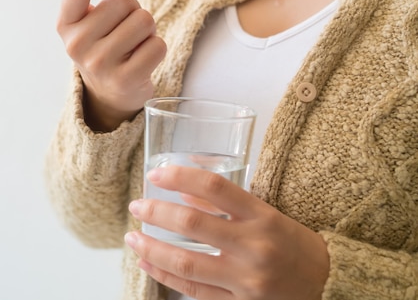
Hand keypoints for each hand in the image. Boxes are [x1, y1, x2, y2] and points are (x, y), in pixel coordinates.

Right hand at [56, 0, 166, 131]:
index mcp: (65, 23)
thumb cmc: (106, 44)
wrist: (109, 92)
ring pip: (144, 21)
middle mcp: (76, 44)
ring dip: (148, 29)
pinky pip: (157, 45)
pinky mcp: (124, 80)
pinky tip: (143, 59)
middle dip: (135, 8)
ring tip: (136, 43)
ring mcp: (99, 64)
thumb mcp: (100, 15)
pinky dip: (157, 47)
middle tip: (128, 26)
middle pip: (122, 0)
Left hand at [125, 166, 329, 299]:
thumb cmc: (292, 243)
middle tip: (136, 206)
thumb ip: (224, 204)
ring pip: (185, 263)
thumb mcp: (266, 214)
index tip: (155, 173)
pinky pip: (193, 291)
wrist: (328, 284)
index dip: (180, 176)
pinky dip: (165, 276)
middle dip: (156, 213)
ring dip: (151, 248)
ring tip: (132, 237)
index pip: (215, 187)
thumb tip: (181, 191)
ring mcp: (246, 281)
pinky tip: (148, 263)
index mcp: (263, 217)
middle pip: (192, 226)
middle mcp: (254, 247)